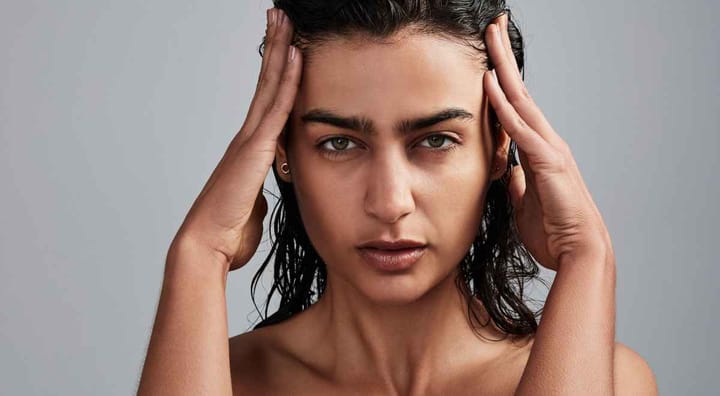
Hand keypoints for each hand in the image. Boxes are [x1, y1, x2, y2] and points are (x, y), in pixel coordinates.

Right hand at [169, 8, 300, 271]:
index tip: (283, 46)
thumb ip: (259, 191)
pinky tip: (296, 56)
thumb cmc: (229, 232)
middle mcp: (247, 138)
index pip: (267, 102)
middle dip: (273, 47)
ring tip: (283, 20)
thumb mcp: (253, 206)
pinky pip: (276, 109)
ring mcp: (249, 140)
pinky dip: (287, 81)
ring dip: (278, 51)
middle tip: (278, 16)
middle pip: (265, 83)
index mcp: (249, 150)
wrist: (209, 246)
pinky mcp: (254, 150)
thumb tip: (261, 191)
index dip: (275, 72)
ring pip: (268, 86)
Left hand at [484, 14, 612, 269]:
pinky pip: (521, 129)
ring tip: (490, 38)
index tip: (486, 56)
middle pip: (519, 90)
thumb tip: (509, 173)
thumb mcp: (524, 202)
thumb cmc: (553, 229)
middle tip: (492, 26)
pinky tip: (489, 85)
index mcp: (538, 149)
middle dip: (503, 57)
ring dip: (503, 68)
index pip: (515, 106)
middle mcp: (545, 141)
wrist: (578, 252)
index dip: (500, 80)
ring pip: (521, 99)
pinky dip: (504, 106)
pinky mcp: (549, 162)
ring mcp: (549, 148)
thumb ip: (517, 183)